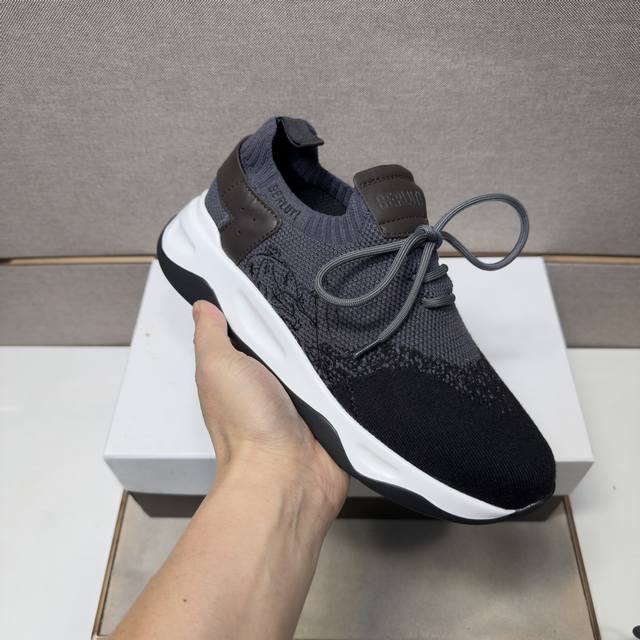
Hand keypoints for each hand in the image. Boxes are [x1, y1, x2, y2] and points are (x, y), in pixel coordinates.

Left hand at [192, 300, 348, 521]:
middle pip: (292, 340)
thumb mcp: (218, 367)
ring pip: (321, 359)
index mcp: (242, 371)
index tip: (276, 283)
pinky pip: (344, 382)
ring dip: (329, 349)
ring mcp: (303, 398)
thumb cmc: (247, 427)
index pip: (255, 327)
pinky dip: (348, 373)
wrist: (287, 476)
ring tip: (338, 329)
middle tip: (314, 306)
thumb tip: (203, 306)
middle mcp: (272, 384)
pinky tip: (354, 358)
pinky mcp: (330, 412)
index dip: (264, 306)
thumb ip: (211, 334)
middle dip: (302, 325)